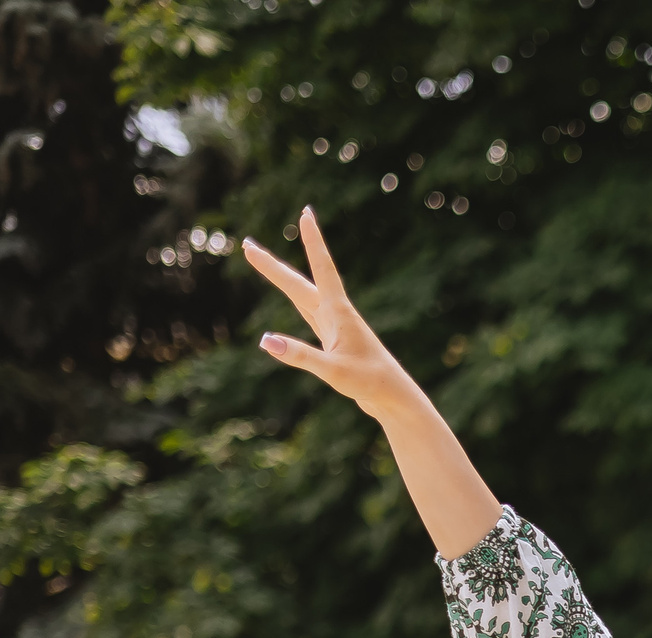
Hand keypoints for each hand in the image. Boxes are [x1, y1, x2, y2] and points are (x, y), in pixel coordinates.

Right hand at [244, 207, 425, 419]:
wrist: (394, 399)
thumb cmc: (370, 383)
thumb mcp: (332, 371)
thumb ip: (299, 356)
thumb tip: (265, 340)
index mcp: (339, 313)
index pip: (323, 269)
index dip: (314, 241)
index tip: (306, 213)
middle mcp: (336, 315)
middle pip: (299, 284)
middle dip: (272, 265)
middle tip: (246, 245)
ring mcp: (335, 328)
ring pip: (302, 296)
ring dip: (281, 278)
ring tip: (259, 260)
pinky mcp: (335, 341)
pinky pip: (310, 315)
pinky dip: (296, 302)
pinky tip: (295, 299)